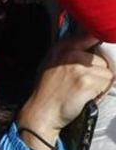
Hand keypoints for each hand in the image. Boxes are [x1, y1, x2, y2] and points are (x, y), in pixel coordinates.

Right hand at [18, 35, 114, 149]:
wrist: (41, 113)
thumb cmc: (48, 92)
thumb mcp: (52, 64)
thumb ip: (70, 51)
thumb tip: (93, 39)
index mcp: (62, 48)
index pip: (91, 36)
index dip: (99, 47)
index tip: (96, 59)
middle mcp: (70, 55)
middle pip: (103, 59)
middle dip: (98, 72)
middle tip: (83, 84)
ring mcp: (79, 68)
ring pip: (107, 73)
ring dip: (100, 84)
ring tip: (84, 91)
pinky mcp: (87, 82)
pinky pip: (107, 84)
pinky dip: (100, 93)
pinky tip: (86, 96)